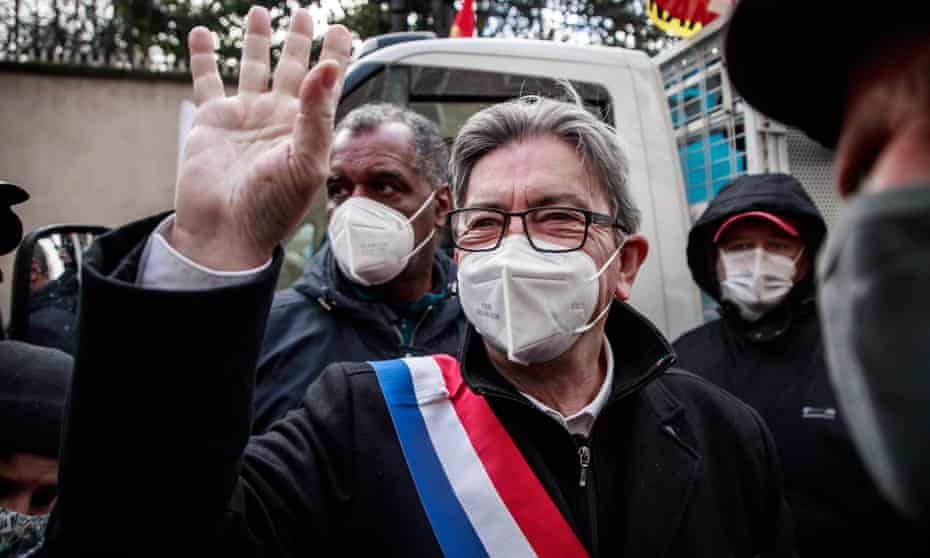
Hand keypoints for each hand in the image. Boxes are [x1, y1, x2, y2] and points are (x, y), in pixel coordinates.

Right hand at [169, 7, 351, 269]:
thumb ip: (317, 115)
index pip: (325, 84)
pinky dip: (203, 57)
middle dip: (298, 40)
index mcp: (306, 128)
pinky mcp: (211, 120)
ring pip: (251, 66)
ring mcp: (244, 117)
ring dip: (255, 40)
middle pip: (291, 68)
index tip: (342, 29)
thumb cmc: (272, 206)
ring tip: (259, 12)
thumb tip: (328, 67)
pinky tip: (200, 33)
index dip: (335, 56)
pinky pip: (207, 81)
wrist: (226, 231)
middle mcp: (277, 117)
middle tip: (306, 12)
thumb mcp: (305, 162)